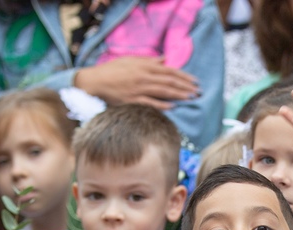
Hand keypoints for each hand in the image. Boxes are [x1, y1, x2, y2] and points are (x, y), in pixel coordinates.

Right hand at [74, 57, 198, 108]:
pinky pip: (150, 103)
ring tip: (190, 98)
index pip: (169, 71)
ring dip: (179, 95)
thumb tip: (165, 59)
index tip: (195, 81)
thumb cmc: (112, 70)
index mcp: (144, 66)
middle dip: (185, 86)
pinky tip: (173, 107)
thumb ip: (149, 60)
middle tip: (197, 92)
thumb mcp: (131, 60)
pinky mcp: (132, 100)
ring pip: (163, 91)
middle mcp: (143, 76)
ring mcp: (138, 89)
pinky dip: (162, 104)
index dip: (184, 76)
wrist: (95, 81)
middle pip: (169, 81)